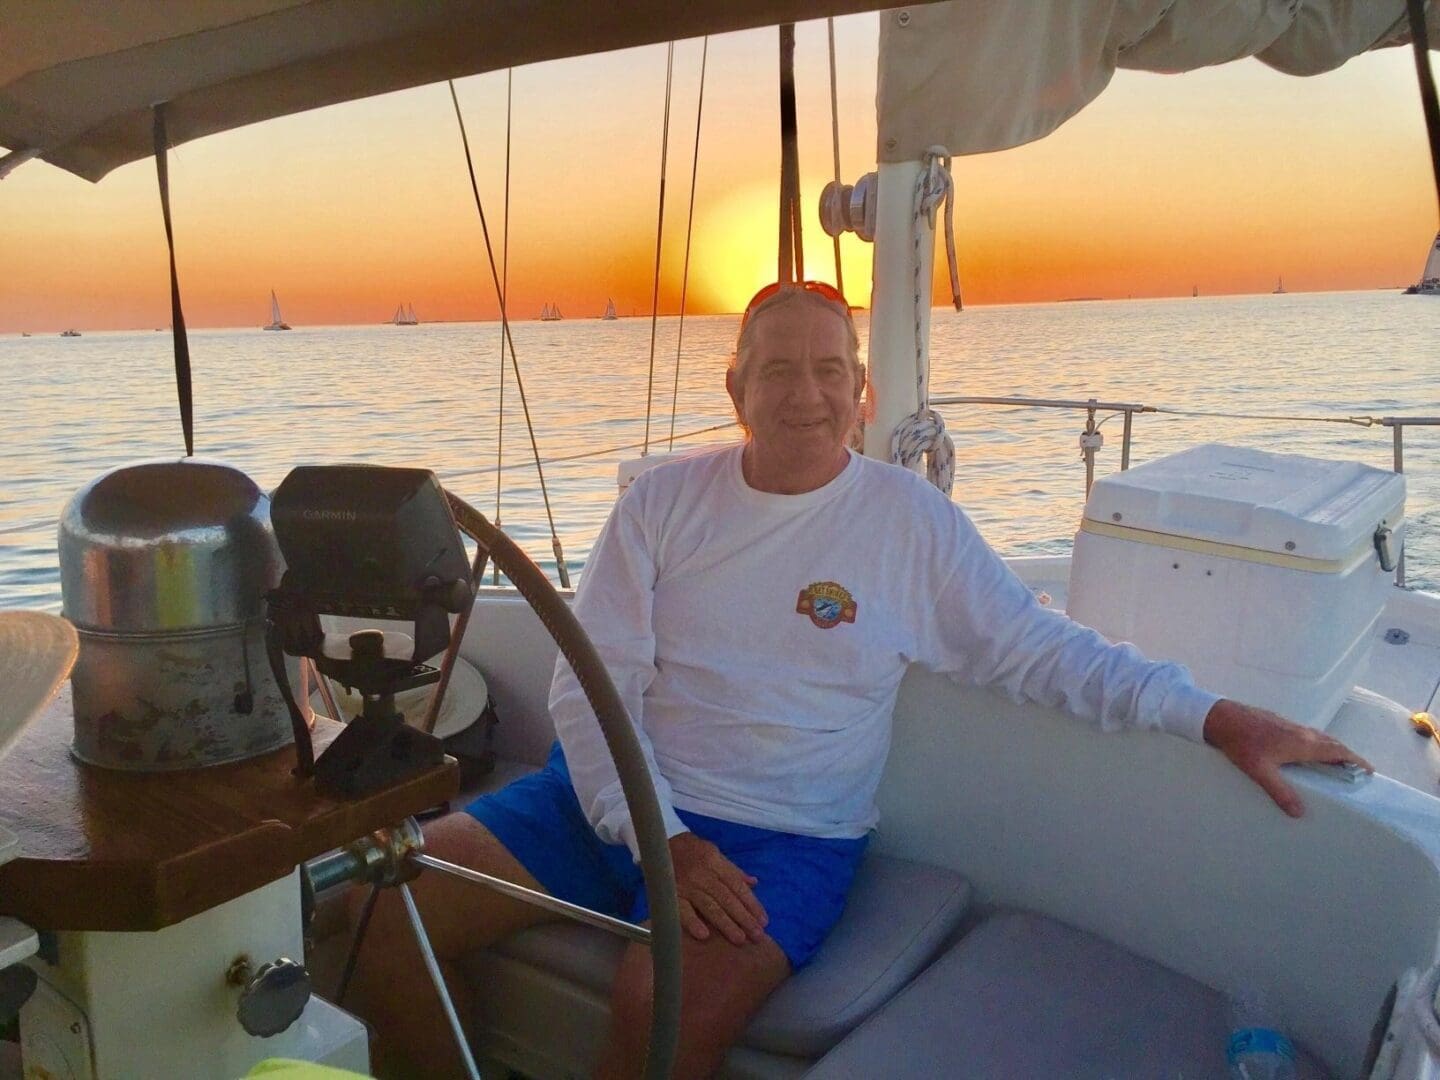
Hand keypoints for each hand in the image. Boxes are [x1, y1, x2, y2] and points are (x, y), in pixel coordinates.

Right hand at [668, 832, 767, 945]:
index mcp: (715, 863)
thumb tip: (754, 883)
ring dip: (725, 924)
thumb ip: (733, 870)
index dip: (751, 904)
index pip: (737, 886)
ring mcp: (686, 885)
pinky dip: (692, 922)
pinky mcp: (671, 894)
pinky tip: (704, 935)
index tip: (764, 920)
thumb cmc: (692, 851)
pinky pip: (682, 910)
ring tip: (740, 939)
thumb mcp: (715, 854)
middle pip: (726, 898)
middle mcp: (703, 874)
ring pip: (709, 906)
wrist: (661, 843)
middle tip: (758, 936)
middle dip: (744, 918)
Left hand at [1203, 699, 1372, 817]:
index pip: (1338, 751)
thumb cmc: (1241, 743)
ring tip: (1336, 764)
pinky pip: (1308, 735)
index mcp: (1303, 743)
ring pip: (1320, 738)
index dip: (1356, 760)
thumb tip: (1299, 813)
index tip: (1369, 770)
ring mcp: (1291, 726)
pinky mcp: (1280, 724)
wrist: (1222, 718)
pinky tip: (1307, 754)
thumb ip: (1280, 792)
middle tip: (1356, 771)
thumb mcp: (1260, 771)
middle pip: (1332, 744)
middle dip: (1347, 756)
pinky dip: (1317, 744)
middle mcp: (1302, 732)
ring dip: (1332, 749)